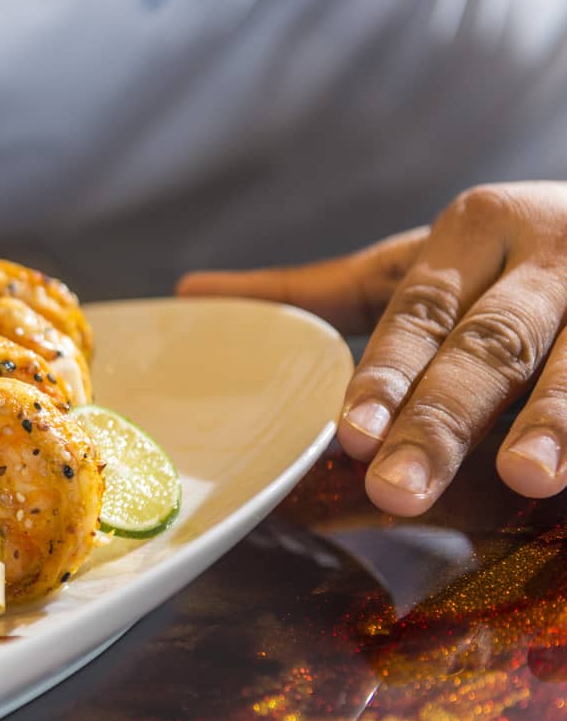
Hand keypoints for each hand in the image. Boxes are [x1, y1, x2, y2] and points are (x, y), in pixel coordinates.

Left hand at [177, 183, 566, 516]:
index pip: (417, 311)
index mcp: (475, 231)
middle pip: (488, 347)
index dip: (383, 375)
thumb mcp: (420, 261)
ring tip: (528, 480)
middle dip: (443, 421)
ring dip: (556, 423)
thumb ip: (318, 291)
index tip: (348, 435)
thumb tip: (190, 293)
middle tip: (398, 489)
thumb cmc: (506, 258)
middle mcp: (551, 257)